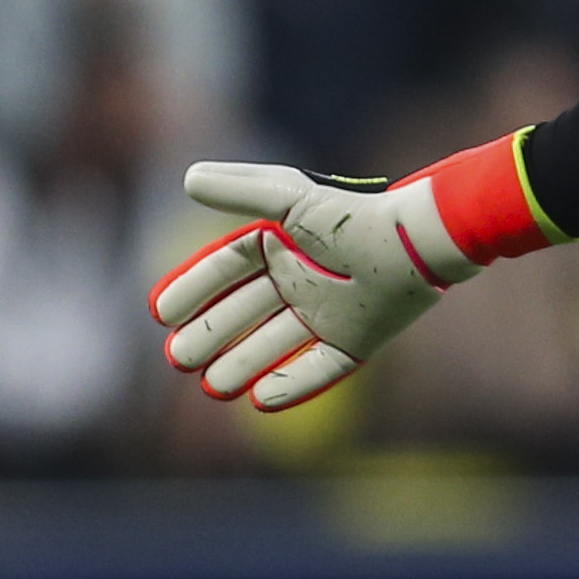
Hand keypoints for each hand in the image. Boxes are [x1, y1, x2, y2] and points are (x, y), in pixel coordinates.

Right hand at [149, 133, 565, 412]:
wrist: (419, 242)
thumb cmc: (354, 216)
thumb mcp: (292, 199)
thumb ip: (241, 189)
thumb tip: (187, 179)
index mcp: (284, 245)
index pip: (226, 270)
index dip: (192, 289)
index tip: (160, 312)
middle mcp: (303, 280)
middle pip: (243, 313)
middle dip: (208, 335)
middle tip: (177, 358)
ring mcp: (330, 313)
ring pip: (274, 344)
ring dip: (241, 365)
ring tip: (210, 385)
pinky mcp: (358, 340)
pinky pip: (320, 368)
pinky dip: (292, 384)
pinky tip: (261, 400)